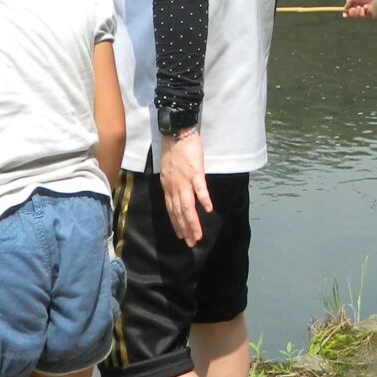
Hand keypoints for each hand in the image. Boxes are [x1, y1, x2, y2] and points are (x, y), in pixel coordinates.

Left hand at [158, 129, 211, 245]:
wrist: (176, 132)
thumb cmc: (173, 149)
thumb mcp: (167, 169)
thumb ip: (172, 182)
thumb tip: (176, 192)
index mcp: (168, 186)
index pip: (171, 210)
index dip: (176, 224)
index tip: (181, 235)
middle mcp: (174, 187)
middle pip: (179, 212)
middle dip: (185, 229)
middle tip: (191, 243)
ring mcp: (184, 180)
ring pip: (187, 206)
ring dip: (192, 223)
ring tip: (198, 236)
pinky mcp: (195, 172)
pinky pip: (200, 189)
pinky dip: (204, 200)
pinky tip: (208, 210)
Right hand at [343, 0, 373, 18]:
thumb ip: (348, 2)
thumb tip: (345, 9)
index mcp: (354, 3)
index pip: (349, 10)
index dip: (346, 14)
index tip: (344, 15)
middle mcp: (358, 7)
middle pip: (352, 15)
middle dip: (352, 13)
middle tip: (353, 9)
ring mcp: (364, 10)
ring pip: (357, 16)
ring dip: (357, 12)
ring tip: (360, 7)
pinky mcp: (368, 13)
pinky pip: (364, 16)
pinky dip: (363, 11)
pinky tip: (366, 6)